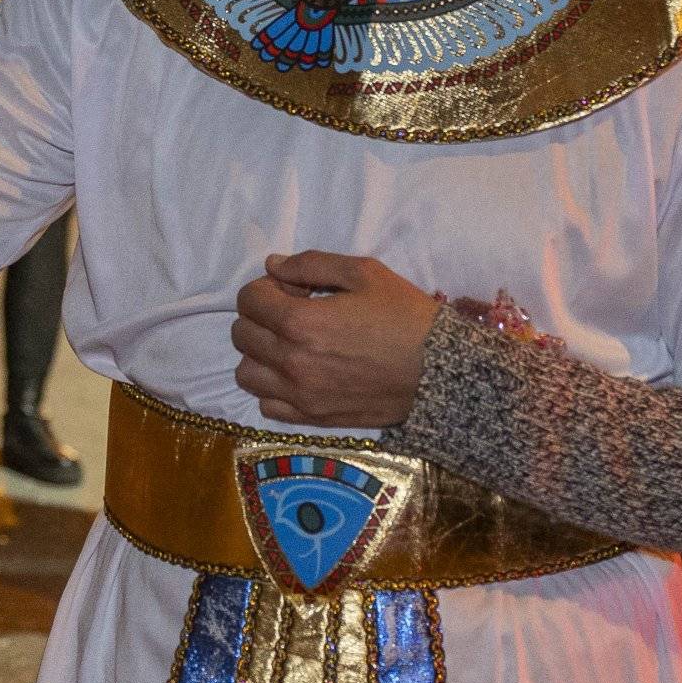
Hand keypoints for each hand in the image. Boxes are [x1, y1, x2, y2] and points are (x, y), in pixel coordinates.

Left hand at [230, 251, 440, 427]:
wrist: (439, 371)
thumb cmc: (404, 316)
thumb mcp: (364, 273)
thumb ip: (311, 264)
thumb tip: (272, 265)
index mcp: (301, 323)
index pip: (248, 300)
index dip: (266, 288)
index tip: (293, 290)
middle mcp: (292, 362)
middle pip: (242, 335)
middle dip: (260, 317)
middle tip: (293, 313)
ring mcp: (300, 395)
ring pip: (247, 374)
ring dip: (260, 354)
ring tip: (290, 346)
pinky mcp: (312, 418)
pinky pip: (267, 406)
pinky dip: (273, 389)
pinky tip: (298, 374)